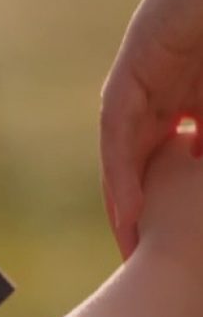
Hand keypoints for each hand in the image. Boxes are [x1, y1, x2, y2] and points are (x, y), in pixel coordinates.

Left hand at [101, 0, 202, 260]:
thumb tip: (202, 156)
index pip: (184, 154)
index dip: (182, 201)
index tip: (189, 252)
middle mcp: (174, 82)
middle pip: (151, 155)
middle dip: (148, 207)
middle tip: (146, 260)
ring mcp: (154, 68)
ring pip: (130, 144)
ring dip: (126, 196)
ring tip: (128, 247)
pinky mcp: (140, 56)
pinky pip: (121, 120)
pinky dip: (122, 166)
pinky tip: (126, 209)